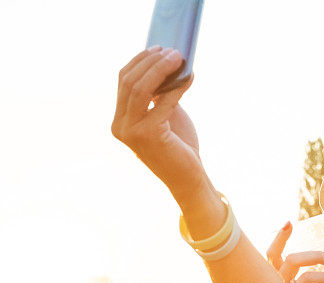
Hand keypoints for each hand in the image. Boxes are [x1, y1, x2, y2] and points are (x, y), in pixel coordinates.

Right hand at [111, 47, 204, 198]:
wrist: (188, 178)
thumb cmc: (179, 147)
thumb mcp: (166, 115)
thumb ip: (160, 94)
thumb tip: (167, 62)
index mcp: (120, 120)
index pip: (123, 82)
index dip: (139, 61)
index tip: (156, 48)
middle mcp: (120, 126)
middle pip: (130, 82)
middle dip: (151, 62)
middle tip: (172, 50)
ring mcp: (131, 132)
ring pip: (140, 89)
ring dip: (161, 69)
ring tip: (179, 58)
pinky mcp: (147, 136)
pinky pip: (162, 103)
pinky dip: (177, 87)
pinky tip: (189, 78)